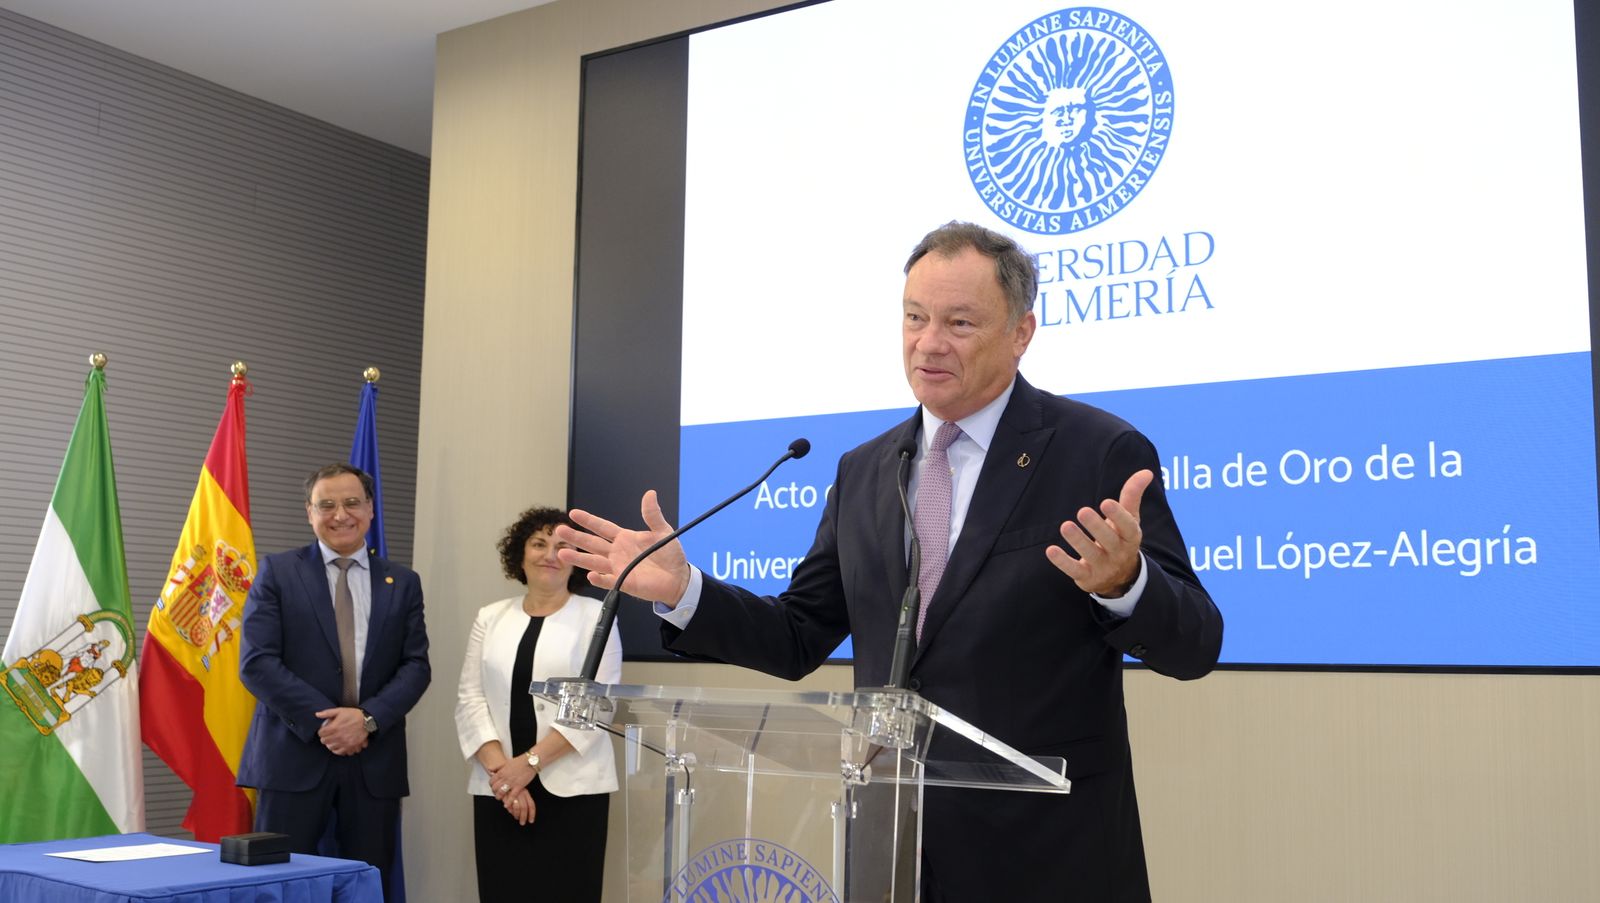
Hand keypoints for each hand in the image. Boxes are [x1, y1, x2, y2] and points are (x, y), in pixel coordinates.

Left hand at [315, 707, 369, 755]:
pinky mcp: (351, 747)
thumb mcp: (340, 711)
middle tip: (328, 735)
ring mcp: (344, 743)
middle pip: (325, 741)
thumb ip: (327, 713)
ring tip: (333, 741)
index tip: (324, 730)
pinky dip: (339, 750)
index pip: (320, 733)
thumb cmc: (354, 715)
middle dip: (325, 738)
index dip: (321, 731)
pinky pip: (341, 752)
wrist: (367, 720)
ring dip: (331, 744)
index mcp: (334, 727)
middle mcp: (338, 737)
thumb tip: (317, 714)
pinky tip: (340, 746)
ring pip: (331, 748)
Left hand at [486, 757, 534, 799]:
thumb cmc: (519, 761)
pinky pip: (512, 796)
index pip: (491, 781)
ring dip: (499, 797)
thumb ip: (497, 767)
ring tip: (501, 799)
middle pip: (495, 788)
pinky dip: (508, 802)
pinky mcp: (519, 786)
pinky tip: (506, 805)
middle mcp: (505, 778)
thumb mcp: (506, 762)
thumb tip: (489, 769)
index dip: (491, 785)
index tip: (493, 787)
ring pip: (501, 792)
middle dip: (494, 792)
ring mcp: (511, 783)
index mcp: (501, 772)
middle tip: (496, 793)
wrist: (530, 761)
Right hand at [503, 787, 535, 825]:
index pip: (531, 805)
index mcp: (526, 793)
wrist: (503, 782)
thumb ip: (523, 802)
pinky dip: (510, 810)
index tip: (531, 820)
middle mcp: (521, 793)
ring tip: (516, 817)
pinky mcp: (506, 795)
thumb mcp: (520, 794)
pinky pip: (509, 806)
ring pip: (517, 808)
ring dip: (516, 815)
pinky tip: (510, 811)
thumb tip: (525, 814)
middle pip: (524, 808)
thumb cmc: (512, 789)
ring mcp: (513, 794)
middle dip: (523, 817)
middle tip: (522, 822)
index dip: (532, 814)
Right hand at [556, 490, 690, 605]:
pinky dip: (599, 579)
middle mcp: (617, 553)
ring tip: (562, 553)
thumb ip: (652, 515)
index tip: (573, 513)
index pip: (602, 527)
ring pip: (594, 562)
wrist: (679, 578)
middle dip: (576, 537)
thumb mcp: (662, 531)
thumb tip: (650, 493)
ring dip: (579, 558)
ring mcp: (619, 568)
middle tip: (559, 530)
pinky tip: (590, 575)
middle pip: (592, 544)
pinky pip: (608, 581)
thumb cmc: (670, 554)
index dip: (588, 520)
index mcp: (624, 538)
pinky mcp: (624, 583)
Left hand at [1045, 469, 1150, 596]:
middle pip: (1109, 540)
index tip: (1107, 502)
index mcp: (1131, 537)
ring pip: (1090, 554)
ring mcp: (1103, 567)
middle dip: (1096, 526)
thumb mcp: (1130, 519)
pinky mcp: (1087, 577)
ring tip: (1065, 526)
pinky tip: (1050, 550)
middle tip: (1083, 511)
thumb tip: (1146, 472)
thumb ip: (1132, 495)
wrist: (1120, 577)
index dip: (1118, 516)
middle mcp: (1119, 553)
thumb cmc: (1121, 538)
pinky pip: (1074, 570)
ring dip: (1078, 541)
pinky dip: (1062, 562)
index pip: (1128, 527)